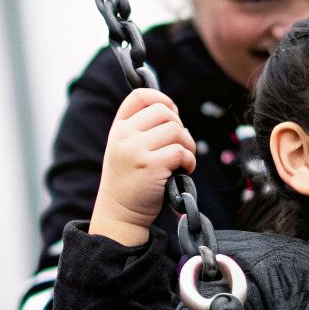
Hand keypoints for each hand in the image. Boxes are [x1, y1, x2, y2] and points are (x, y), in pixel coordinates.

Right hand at [89, 88, 197, 245]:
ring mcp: (135, 150)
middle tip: (179, 147)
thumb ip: (141, 129)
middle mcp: (124, 135)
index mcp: (118, 128)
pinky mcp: (150, 166)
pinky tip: (183, 171)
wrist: (119, 213)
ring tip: (181, 161)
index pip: (140, 96)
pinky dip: (189, 161)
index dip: (162, 99)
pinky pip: (181, 151)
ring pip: (177, 131)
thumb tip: (172, 111)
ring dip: (187, 145)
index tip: (173, 113)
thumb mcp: (126, 149)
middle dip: (180, 127)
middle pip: (164, 112)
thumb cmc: (130, 181)